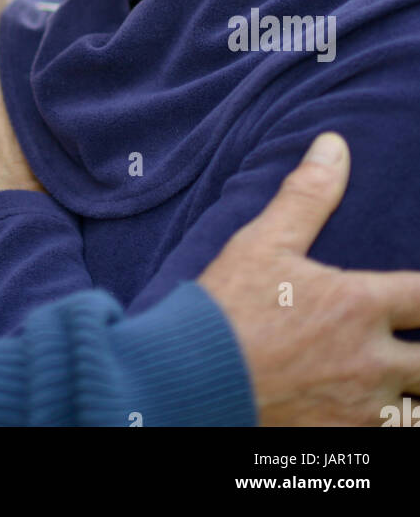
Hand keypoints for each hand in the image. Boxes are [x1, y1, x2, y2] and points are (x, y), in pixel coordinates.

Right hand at [198, 131, 419, 425]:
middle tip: (415, 339)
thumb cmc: (227, 309)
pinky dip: (389, 424)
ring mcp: (358, 409)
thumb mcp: (263, 242)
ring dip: (415, 393)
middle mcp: (370, 361)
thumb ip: (307, 195)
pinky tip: (377, 414)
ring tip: (407, 382)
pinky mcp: (339, 441)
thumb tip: (334, 145)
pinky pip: (388, 438)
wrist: (190, 382)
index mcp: (358, 305)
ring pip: (418, 409)